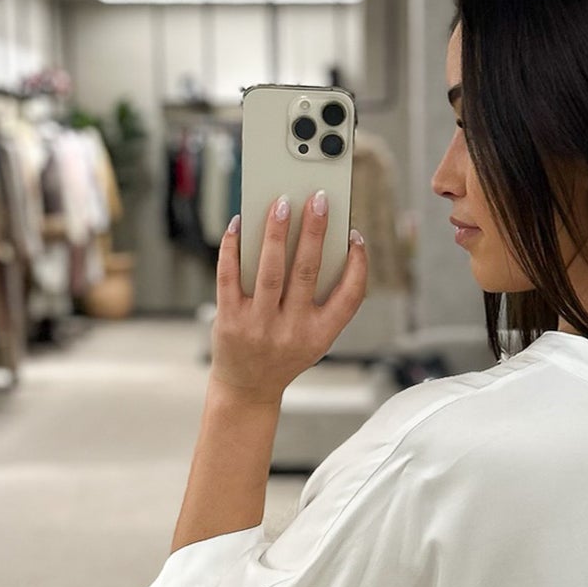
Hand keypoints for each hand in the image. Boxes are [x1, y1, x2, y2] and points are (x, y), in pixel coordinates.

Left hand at [210, 191, 367, 402]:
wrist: (247, 388)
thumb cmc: (284, 354)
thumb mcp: (315, 338)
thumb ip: (322, 301)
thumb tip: (316, 242)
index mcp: (321, 335)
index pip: (350, 297)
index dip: (358, 265)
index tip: (356, 236)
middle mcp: (292, 331)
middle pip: (307, 272)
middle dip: (314, 231)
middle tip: (317, 198)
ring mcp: (259, 326)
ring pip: (270, 270)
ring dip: (276, 232)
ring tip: (281, 203)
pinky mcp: (229, 319)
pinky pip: (229, 275)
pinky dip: (233, 246)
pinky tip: (238, 223)